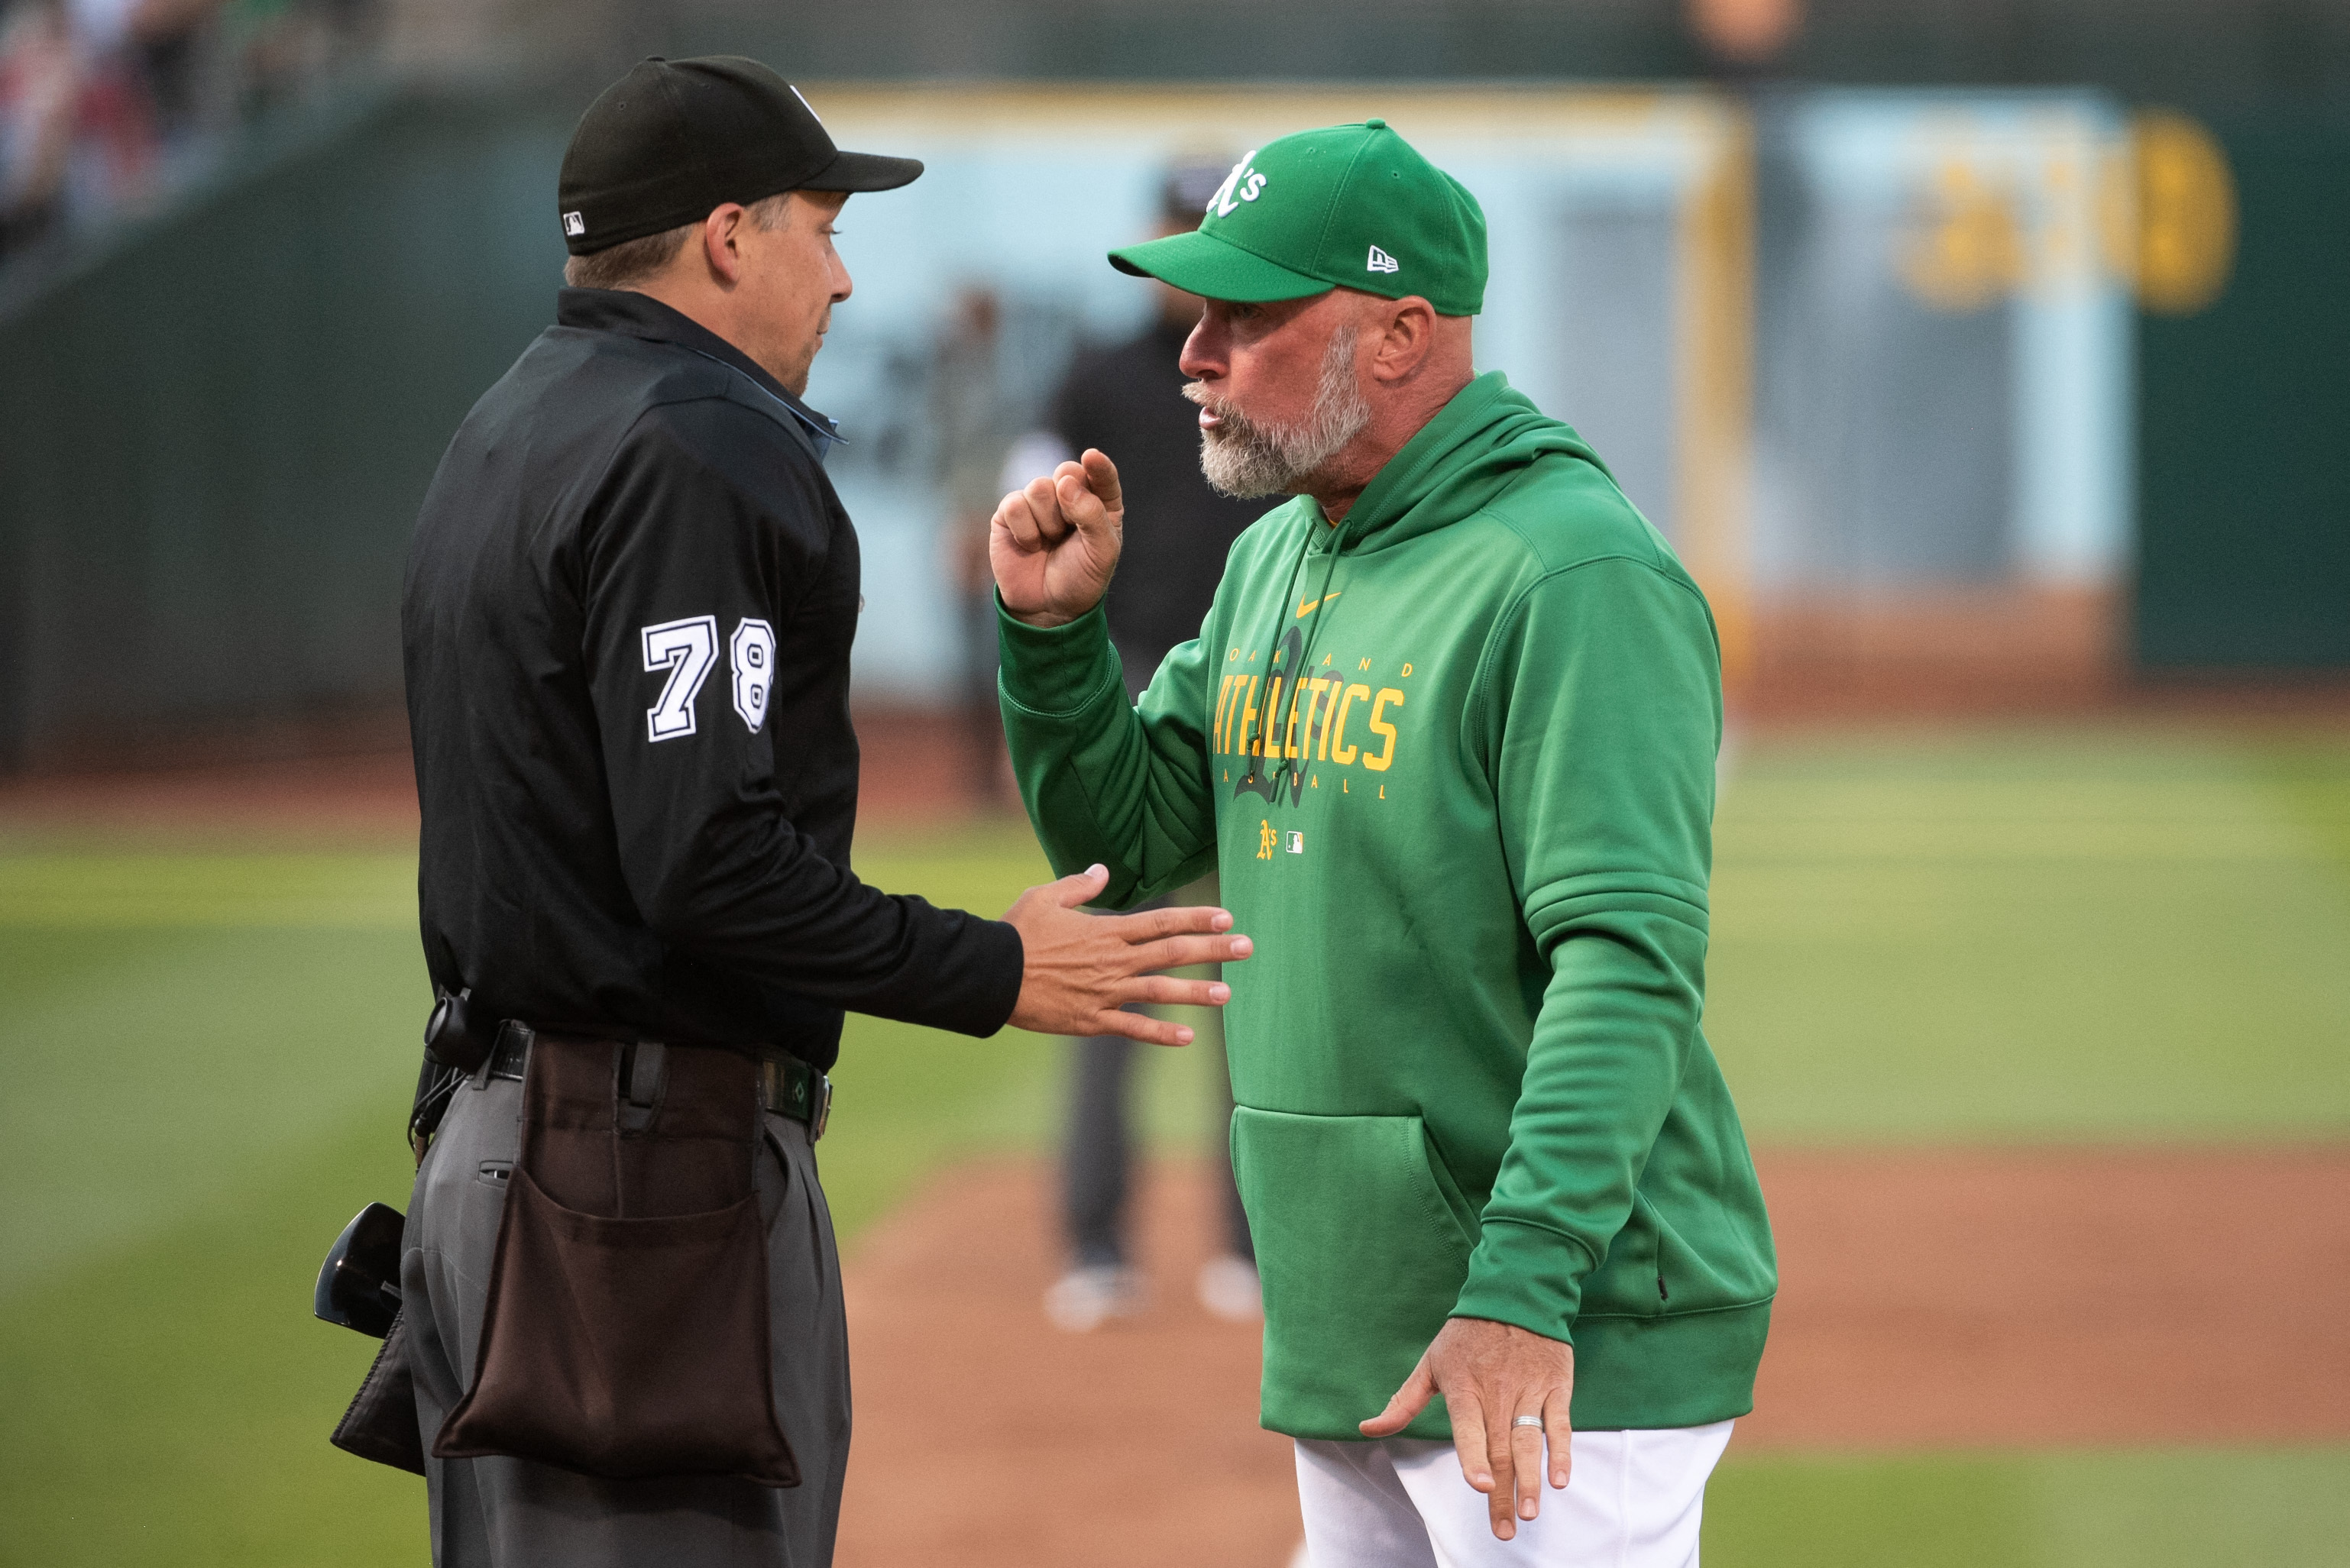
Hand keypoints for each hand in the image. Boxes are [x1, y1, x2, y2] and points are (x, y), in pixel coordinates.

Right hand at [991, 449, 1122, 628]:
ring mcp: (1038, 503)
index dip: (1098, 466)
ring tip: (1050, 541)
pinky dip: (1025, 528)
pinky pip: (1015, 504)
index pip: (1101, 475)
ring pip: (1039, 486)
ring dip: (1047, 520)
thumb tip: (1065, 483)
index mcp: (1099, 503)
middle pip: (1067, 471)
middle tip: (1069, 527)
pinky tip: (1031, 545)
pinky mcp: (1010, 513)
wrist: (1048, 607)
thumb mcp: (1101, 552)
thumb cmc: (1081, 578)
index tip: (1092, 457)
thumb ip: (1092, 514)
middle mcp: (1068, 497)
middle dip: (1068, 498)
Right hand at [1002, 864, 1251, 1043]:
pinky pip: (1132, 1027)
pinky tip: (1188, 1038)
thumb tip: (1102, 872)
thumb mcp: (1044, 896)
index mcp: (1106, 930)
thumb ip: (1078, 886)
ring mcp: (1105, 992)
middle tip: (1247, 949)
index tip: (1226, 917)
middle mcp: (1113, 960)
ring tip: (1228, 994)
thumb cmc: (1015, 932)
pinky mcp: (1091, 1020)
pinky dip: (1160, 1033)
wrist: (991, 974)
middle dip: (1212, 950)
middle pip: (1172, 953)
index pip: (1161, 921)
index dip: (1196, 918)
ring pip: (1160, 992)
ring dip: (1196, 993)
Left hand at [1359, 1316, 1574, 1540]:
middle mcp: (1497, 1393)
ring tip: (1528, 1512)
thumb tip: (1367, 1428)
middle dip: (1501, 1494)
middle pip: (1500, 1450)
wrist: (1517, 1292)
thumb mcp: (1431, 1363)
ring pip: (1530, 1442)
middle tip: (1503, 1530)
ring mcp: (1528, 1391)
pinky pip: (1559, 1424)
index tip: (1479, 1485)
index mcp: (1464, 1388)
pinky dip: (1561, 1452)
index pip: (1469, 1428)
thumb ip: (1404, 1402)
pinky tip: (1559, 1479)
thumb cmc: (1467, 1333)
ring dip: (1531, 1480)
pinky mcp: (1555, 1387)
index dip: (1474, 1457)